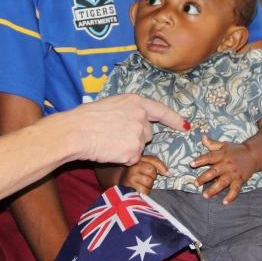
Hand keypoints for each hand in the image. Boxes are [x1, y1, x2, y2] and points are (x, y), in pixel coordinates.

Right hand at [57, 94, 182, 165]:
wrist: (75, 132)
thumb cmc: (86, 117)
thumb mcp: (111, 104)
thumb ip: (128, 111)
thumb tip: (136, 121)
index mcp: (136, 102)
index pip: (161, 111)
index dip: (174, 119)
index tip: (186, 126)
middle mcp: (141, 118)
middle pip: (147, 133)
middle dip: (135, 136)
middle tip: (113, 134)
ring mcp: (139, 136)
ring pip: (139, 147)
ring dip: (127, 147)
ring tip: (108, 141)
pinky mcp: (133, 153)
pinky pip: (132, 159)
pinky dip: (122, 158)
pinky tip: (108, 150)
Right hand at [119, 156, 167, 195]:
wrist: (121, 181)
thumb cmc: (137, 173)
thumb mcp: (145, 164)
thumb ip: (156, 164)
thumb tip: (167, 173)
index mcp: (138, 160)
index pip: (153, 160)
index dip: (161, 167)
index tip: (166, 173)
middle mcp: (133, 167)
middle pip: (152, 171)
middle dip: (153, 176)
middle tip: (148, 178)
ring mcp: (131, 177)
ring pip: (149, 181)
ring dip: (149, 185)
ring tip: (143, 184)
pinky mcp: (130, 187)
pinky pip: (145, 190)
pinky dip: (146, 191)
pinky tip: (141, 189)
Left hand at [191, 135, 259, 203]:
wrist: (253, 154)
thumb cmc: (236, 150)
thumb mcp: (224, 145)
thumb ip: (212, 143)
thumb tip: (202, 137)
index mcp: (221, 155)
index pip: (209, 157)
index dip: (200, 160)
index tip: (192, 164)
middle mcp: (226, 164)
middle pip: (214, 171)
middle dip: (204, 178)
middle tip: (196, 183)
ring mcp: (233, 173)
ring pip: (222, 182)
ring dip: (214, 189)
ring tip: (205, 195)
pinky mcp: (239, 180)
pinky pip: (235, 189)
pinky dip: (230, 196)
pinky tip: (224, 202)